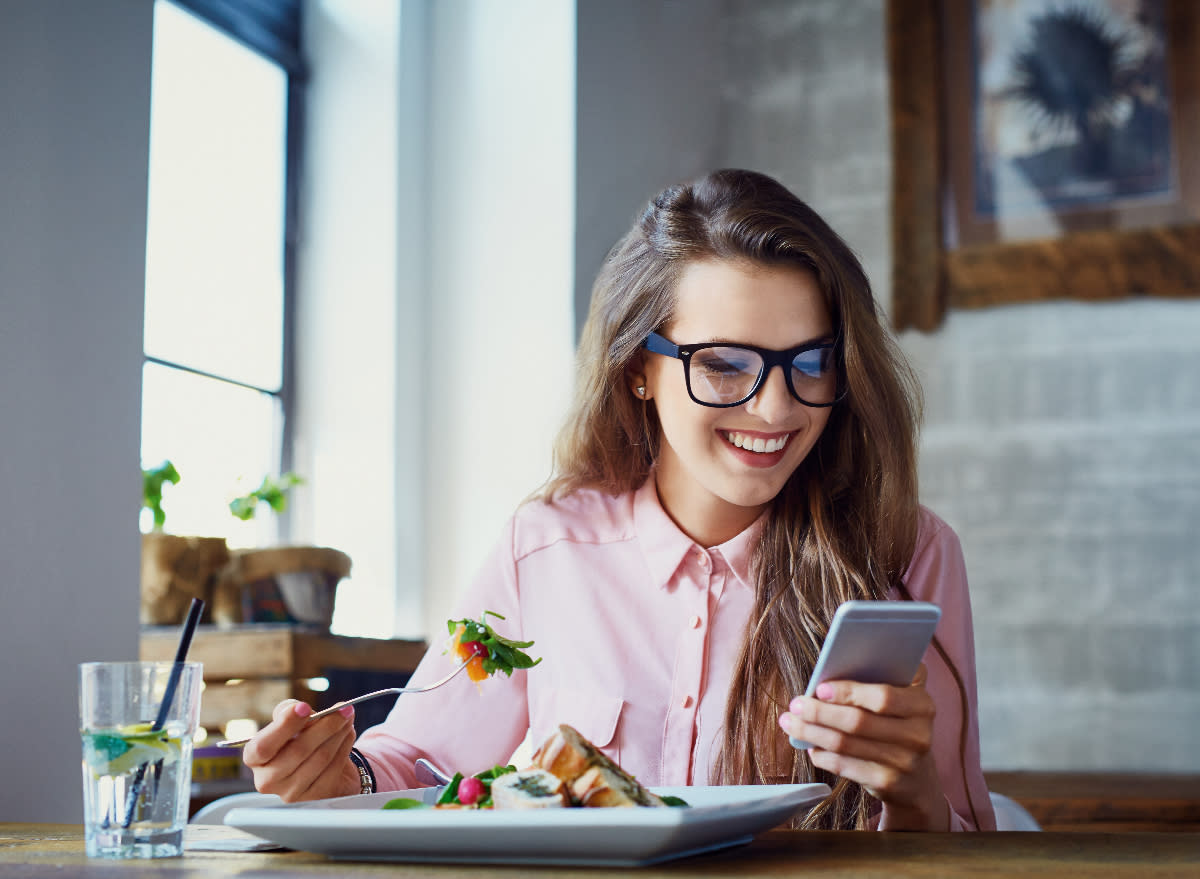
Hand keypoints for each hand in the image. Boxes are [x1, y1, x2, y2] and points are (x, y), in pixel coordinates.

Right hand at [242, 699, 361, 801]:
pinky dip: (344, 747)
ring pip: (320, 758)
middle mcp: (267, 780)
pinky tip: (348, 734)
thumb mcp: (290, 721)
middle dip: (325, 726)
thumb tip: (298, 709)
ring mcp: (290, 793)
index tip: (304, 707)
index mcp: (254, 758)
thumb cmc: (300, 738)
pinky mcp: (314, 798)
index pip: (263, 746)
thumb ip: (289, 710)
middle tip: (343, 708)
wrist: (320, 765)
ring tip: (347, 717)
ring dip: (339, 734)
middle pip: (298, 751)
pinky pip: (333, 769)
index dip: (284, 726)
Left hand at [778, 665, 948, 830]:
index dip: (848, 692)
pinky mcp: (888, 783)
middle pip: (858, 722)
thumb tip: (831, 669)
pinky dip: (822, 755)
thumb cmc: (898, 726)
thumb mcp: (902, 701)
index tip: (820, 688)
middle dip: (820, 712)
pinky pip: (844, 766)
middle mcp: (919, 735)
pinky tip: (810, 746)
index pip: (883, 697)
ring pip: (846, 744)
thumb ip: (881, 680)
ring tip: (791, 723)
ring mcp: (905, 762)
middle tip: (795, 705)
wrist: (918, 780)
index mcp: (922, 705)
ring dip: (812, 732)